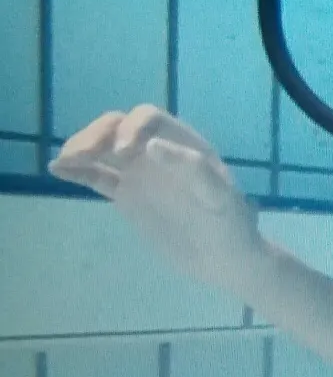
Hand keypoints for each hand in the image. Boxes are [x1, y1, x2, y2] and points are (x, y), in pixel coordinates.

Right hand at [48, 105, 269, 291]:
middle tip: (81, 155)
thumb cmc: (230, 224)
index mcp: (184, 143)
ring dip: (82, 148)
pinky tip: (58, 169)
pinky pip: (98, 177)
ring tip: (63, 161)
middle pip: (118, 127)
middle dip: (98, 134)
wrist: (223, 257)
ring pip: (104, 149)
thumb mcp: (220, 197)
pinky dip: (78, 171)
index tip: (122, 153)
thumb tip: (151, 144)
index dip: (131, 127)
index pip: (149, 119)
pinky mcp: (127, 195)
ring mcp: (141, 172)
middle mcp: (158, 151)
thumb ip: (192, 168)